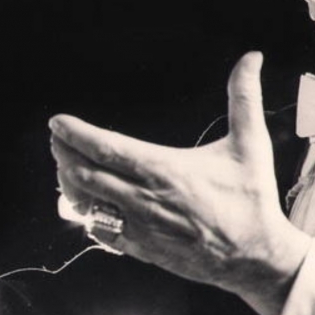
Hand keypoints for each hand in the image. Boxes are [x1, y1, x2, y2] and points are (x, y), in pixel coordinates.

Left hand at [50, 52, 310, 314]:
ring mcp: (141, 227)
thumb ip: (245, 97)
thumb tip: (251, 58)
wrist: (256, 256)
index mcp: (165, 169)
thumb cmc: (251, 200)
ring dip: (71, 183)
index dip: (76, 134)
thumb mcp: (251, 143)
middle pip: (86, 174)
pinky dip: (88, 214)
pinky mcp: (142, 249)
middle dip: (64, 154)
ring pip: (87, 204)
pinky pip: (101, 232)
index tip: (58, 123)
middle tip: (57, 139)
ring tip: (67, 166)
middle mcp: (146, 199)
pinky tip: (88, 203)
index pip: (106, 148)